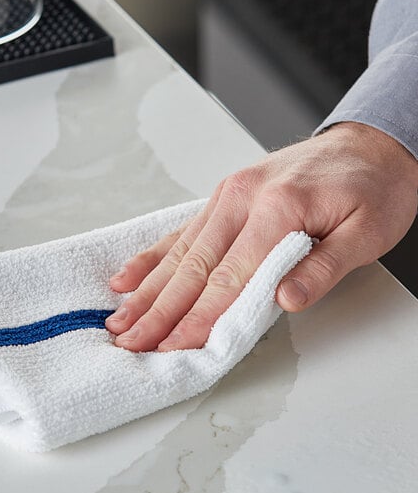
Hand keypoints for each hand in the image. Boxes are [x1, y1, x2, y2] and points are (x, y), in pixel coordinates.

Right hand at [105, 122, 417, 351]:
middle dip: (157, 311)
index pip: (229, 279)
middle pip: (191, 267)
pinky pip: (182, 230)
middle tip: (129, 341)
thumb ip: (323, 267)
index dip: (197, 319)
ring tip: (120, 318)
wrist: (369, 145)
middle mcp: (242, 199)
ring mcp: (228, 196)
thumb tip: (283, 299)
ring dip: (147, 289)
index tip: (172, 347)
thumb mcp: (369, 231)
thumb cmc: (373, 187)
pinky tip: (130, 276)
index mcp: (278, 208)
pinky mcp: (223, 198)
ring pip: (178, 252)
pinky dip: (153, 256)